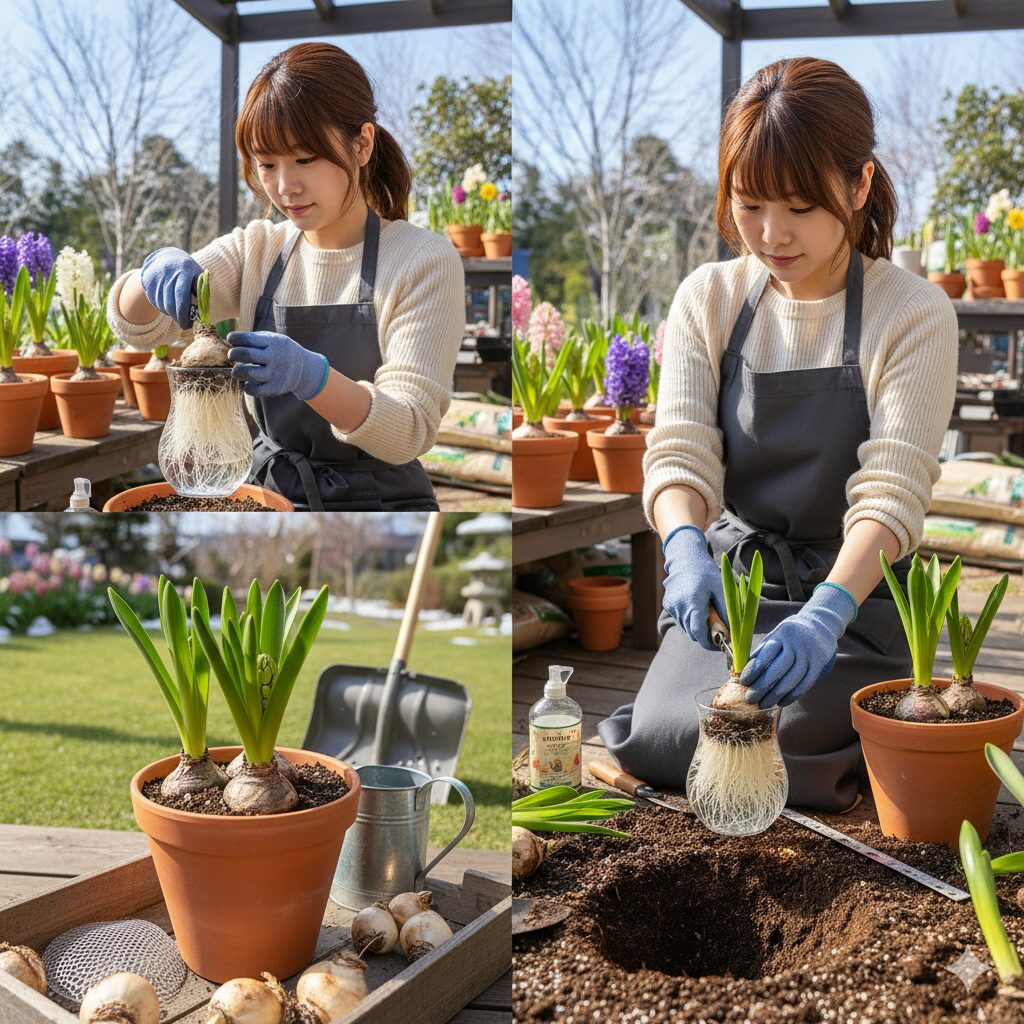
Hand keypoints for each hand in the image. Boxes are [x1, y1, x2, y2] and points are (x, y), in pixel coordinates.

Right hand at [139, 248, 202, 328]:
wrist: (168, 257)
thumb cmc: (189, 272)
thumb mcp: (198, 277)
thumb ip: (201, 293)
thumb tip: (201, 313)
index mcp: (183, 271)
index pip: (181, 298)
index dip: (184, 315)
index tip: (188, 326)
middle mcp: (168, 273)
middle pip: (170, 304)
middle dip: (177, 318)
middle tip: (184, 325)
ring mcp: (156, 277)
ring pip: (161, 304)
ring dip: (170, 313)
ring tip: (178, 312)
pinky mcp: (147, 281)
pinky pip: (154, 301)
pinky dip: (163, 308)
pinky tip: (170, 305)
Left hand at [227, 330, 329, 400]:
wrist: (304, 369)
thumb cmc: (280, 351)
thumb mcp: (272, 340)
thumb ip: (253, 339)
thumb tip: (229, 340)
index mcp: (273, 342)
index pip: (248, 339)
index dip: (235, 338)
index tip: (231, 339)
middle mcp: (274, 357)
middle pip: (247, 354)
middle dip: (234, 354)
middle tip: (232, 355)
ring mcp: (275, 374)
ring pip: (249, 373)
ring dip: (237, 372)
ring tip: (237, 371)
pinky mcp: (275, 388)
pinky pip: (255, 390)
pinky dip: (247, 387)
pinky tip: (248, 383)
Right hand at [662, 525, 727, 651]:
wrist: (686, 558)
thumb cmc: (706, 572)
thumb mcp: (721, 589)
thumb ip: (726, 611)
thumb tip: (731, 632)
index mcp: (693, 603)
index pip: (699, 634)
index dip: (711, 643)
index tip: (722, 645)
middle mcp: (679, 607)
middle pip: (693, 633)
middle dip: (706, 635)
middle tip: (718, 627)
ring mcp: (672, 607)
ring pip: (686, 628)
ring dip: (698, 626)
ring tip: (707, 611)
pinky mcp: (668, 605)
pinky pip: (681, 620)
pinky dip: (690, 619)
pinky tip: (697, 605)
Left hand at [740, 584, 857, 707]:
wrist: (820, 626)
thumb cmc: (788, 635)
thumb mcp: (775, 636)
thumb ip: (761, 652)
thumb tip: (743, 672)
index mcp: (781, 635)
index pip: (766, 655)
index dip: (753, 670)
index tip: (743, 682)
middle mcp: (796, 645)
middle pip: (778, 670)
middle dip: (762, 687)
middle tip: (749, 699)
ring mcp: (809, 656)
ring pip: (791, 680)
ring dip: (775, 695)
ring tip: (762, 704)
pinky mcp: (818, 666)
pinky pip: (804, 685)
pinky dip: (791, 696)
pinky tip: (780, 703)